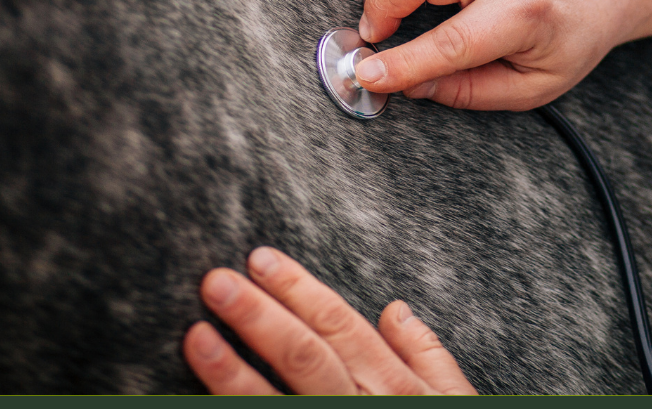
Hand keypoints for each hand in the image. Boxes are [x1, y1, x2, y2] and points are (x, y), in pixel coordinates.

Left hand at [183, 247, 476, 394]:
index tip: (258, 258)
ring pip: (278, 405)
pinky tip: (204, 404)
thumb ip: (429, 358)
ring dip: (233, 373)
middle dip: (259, 317)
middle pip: (304, 357)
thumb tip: (396, 310)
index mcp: (394, 389)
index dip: (297, 290)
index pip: (339, 327)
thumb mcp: (455, 405)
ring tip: (196, 337)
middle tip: (216, 282)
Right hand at [355, 0, 651, 110]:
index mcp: (527, 11)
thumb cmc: (572, 36)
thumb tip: (412, 87)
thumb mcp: (537, 85)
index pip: (452, 41)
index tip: (369, 74)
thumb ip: (472, 91)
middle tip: (374, 33)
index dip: (403, 62)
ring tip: (380, 1)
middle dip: (381, 3)